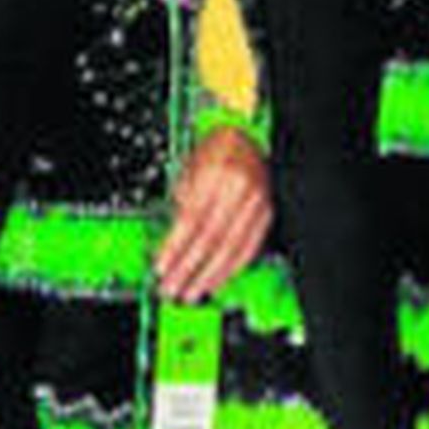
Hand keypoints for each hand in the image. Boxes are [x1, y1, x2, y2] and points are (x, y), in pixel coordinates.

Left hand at [156, 128, 271, 299]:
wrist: (246, 137)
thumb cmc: (215, 151)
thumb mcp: (189, 169)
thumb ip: (181, 203)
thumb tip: (171, 241)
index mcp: (215, 173)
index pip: (191, 219)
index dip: (175, 248)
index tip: (161, 267)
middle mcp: (238, 188)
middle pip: (210, 238)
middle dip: (189, 268)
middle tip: (173, 287)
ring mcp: (256, 202)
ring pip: (231, 248)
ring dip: (209, 275)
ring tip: (192, 291)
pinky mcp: (267, 213)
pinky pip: (249, 247)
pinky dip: (231, 268)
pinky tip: (217, 280)